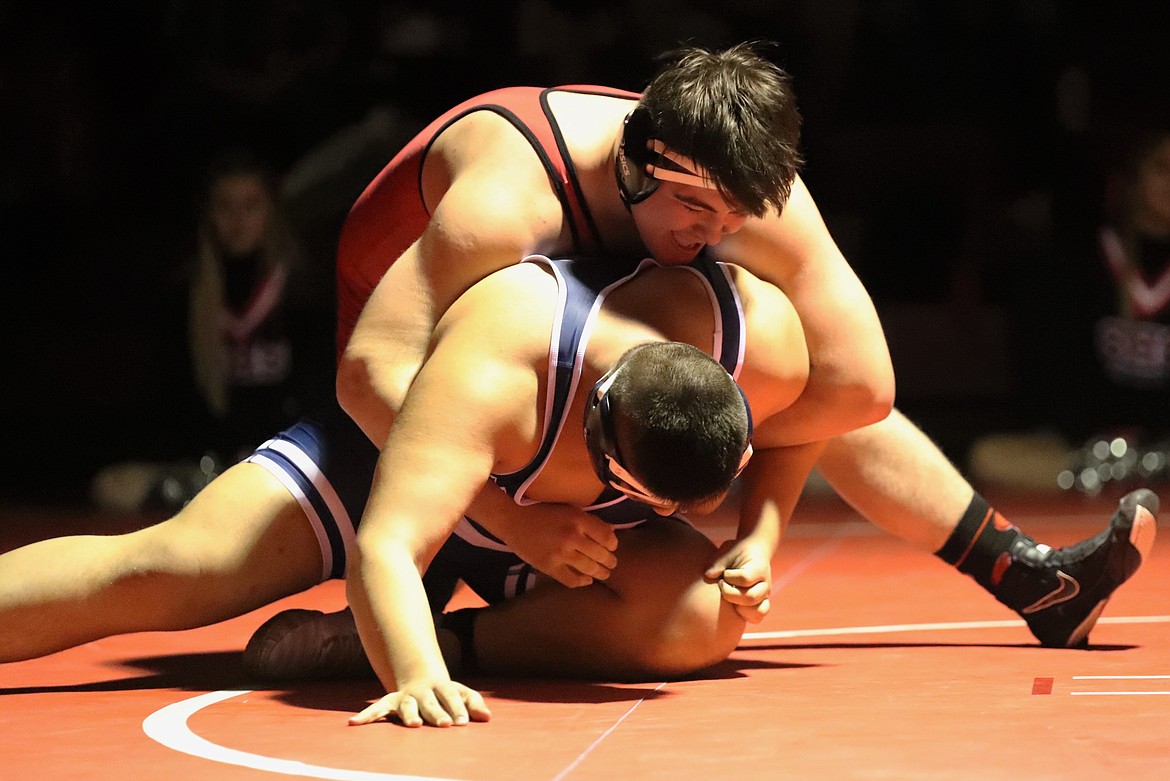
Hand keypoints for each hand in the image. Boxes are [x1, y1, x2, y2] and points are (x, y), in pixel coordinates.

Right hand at [349, 679, 490, 727]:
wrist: (417, 672)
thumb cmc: (443, 690)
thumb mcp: (460, 692)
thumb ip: (474, 703)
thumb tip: (487, 717)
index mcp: (441, 687)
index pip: (452, 697)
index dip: (458, 709)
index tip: (463, 722)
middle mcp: (422, 691)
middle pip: (431, 703)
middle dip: (437, 713)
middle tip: (445, 724)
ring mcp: (405, 697)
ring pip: (407, 706)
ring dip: (409, 715)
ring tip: (414, 725)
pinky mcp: (390, 703)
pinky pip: (377, 709)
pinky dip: (366, 715)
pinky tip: (354, 723)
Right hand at [499, 503, 618, 587]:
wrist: (513, 520)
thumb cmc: (542, 511)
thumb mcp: (568, 509)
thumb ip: (589, 520)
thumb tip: (611, 532)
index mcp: (578, 519)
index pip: (607, 537)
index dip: (613, 544)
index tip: (612, 547)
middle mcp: (572, 536)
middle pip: (600, 554)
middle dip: (609, 561)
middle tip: (612, 564)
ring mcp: (561, 553)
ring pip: (589, 568)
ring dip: (600, 573)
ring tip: (604, 574)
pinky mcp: (549, 567)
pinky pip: (571, 580)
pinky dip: (582, 582)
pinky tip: (586, 580)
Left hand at [703, 539, 772, 622]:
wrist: (754, 551)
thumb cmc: (738, 551)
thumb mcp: (727, 551)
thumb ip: (718, 563)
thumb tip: (708, 575)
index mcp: (759, 569)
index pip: (744, 578)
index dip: (729, 577)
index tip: (724, 573)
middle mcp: (765, 584)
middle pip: (750, 597)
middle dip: (730, 593)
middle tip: (722, 584)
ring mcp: (765, 596)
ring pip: (757, 611)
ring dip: (739, 607)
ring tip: (730, 597)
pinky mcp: (761, 604)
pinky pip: (757, 617)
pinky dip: (745, 615)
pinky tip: (734, 605)